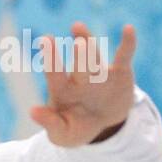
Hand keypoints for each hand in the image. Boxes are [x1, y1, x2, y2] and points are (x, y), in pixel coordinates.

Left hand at [30, 21, 136, 147]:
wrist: (104, 127)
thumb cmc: (78, 128)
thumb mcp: (62, 134)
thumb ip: (50, 124)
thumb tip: (32, 112)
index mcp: (63, 91)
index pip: (56, 76)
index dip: (51, 60)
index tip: (45, 41)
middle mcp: (80, 78)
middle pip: (78, 65)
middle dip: (77, 54)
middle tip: (75, 40)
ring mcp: (100, 73)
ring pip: (95, 56)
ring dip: (88, 42)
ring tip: (78, 27)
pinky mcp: (121, 73)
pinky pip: (125, 56)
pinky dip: (128, 44)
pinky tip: (128, 29)